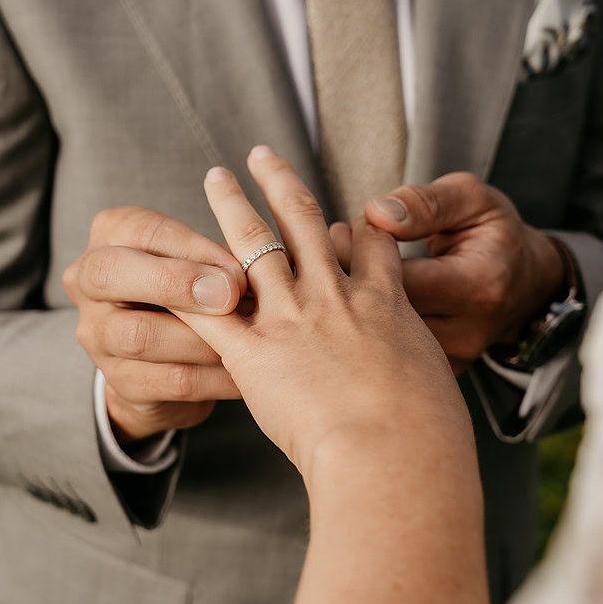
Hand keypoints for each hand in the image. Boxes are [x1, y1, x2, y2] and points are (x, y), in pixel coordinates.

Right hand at [62, 207, 246, 443]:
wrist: (169, 356)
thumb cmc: (191, 291)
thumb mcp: (201, 263)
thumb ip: (217, 262)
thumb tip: (245, 273)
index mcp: (109, 235)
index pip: (141, 231)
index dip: (191, 248)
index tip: (236, 269)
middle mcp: (86, 281)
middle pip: (111, 274)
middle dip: (175, 283)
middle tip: (228, 298)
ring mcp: (95, 334)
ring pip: (138, 335)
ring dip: (201, 339)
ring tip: (247, 340)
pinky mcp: (117, 381)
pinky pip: (168, 380)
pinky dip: (212, 378)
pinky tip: (243, 375)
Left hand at [173, 147, 470, 476]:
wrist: (394, 449)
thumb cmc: (427, 432)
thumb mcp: (436, 384)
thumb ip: (415, 370)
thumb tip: (415, 387)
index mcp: (383, 301)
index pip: (370, 244)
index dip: (355, 223)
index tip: (345, 215)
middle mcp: (334, 295)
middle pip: (304, 221)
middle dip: (281, 183)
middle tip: (262, 153)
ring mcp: (291, 318)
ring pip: (255, 244)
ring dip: (231, 205)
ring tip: (215, 176)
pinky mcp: (254, 352)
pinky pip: (210, 310)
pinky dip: (186, 286)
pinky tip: (166, 263)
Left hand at [331, 173, 564, 373]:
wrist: (525, 281)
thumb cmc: (492, 233)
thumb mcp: (469, 199)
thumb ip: (424, 203)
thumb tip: (376, 213)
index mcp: (479, 284)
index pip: (400, 280)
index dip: (360, 255)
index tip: (346, 232)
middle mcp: (468, 330)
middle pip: (384, 319)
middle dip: (347, 287)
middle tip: (331, 255)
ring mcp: (454, 358)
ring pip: (381, 345)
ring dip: (352, 314)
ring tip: (342, 279)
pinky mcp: (440, 373)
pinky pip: (389, 360)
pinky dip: (366, 336)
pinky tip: (357, 310)